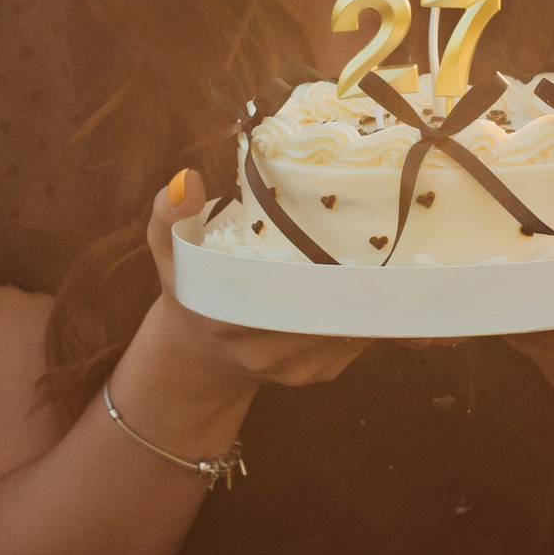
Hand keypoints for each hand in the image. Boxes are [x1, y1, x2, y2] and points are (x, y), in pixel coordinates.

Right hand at [143, 171, 369, 391]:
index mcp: (223, 320)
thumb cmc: (189, 289)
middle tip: (379, 243)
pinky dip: (367, 315)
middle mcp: (258, 353)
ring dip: (367, 299)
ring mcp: (290, 370)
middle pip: (322, 313)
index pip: (280, 293)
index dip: (318, 270)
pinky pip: (353, 344)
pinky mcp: (314, 375)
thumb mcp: (168, 250)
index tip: (345, 242)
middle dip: (353, 283)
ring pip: (344, 331)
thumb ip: (168, 215)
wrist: (198, 354)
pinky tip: (374, 287)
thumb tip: (187, 179)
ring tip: (385, 259)